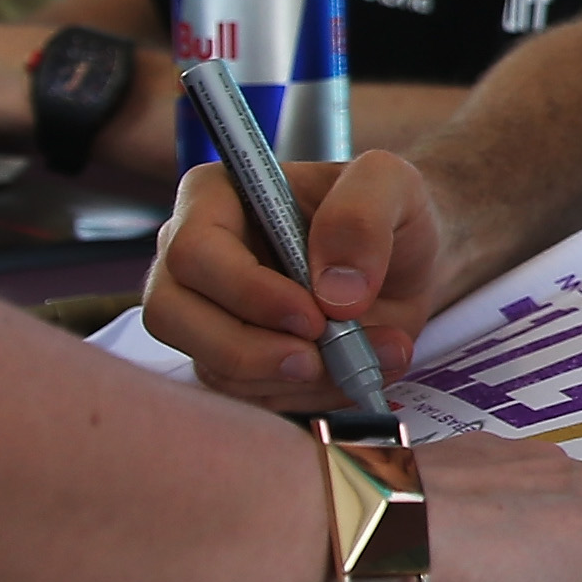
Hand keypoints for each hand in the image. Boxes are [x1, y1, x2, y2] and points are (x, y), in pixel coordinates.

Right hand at [146, 148, 454, 401]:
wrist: (408, 264)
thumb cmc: (388, 212)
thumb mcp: (393, 185)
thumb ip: (362, 218)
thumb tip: (333, 294)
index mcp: (213, 198)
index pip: (193, 251)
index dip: (247, 292)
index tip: (314, 316)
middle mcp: (193, 259)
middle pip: (173, 316)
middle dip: (249, 350)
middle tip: (319, 359)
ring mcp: (204, 315)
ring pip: (211, 366)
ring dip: (294, 379)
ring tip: (368, 357)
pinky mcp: (230, 362)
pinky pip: (248, 397)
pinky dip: (308, 397)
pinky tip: (357, 372)